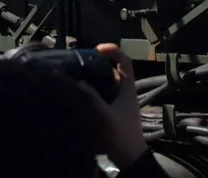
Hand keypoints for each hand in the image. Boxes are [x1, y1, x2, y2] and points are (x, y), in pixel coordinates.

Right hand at [78, 44, 148, 170]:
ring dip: (93, 77)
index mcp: (127, 87)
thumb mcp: (105, 115)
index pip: (125, 60)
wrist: (130, 157)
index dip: (113, 50)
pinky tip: (79, 93)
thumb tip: (77, 82)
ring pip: (106, 82)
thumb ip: (91, 97)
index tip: (97, 49)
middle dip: (98, 63)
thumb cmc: (121, 134)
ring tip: (76, 76)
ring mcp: (119, 100)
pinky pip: (102, 94)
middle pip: (113, 69)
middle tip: (81, 63)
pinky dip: (92, 90)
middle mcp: (124, 90)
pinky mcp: (113, 110)